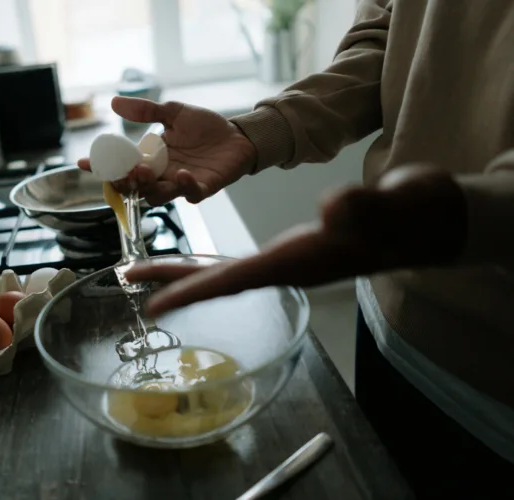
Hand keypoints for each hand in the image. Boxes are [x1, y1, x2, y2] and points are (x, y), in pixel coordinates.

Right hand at [78, 96, 256, 204]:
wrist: (237, 135)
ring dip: (148, 186)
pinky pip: (190, 194)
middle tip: (122, 170)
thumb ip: (146, 111)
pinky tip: (182, 173)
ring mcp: (181, 184)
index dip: (101, 167)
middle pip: (134, 188)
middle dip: (124, 182)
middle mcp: (162, 175)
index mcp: (151, 158)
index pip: (121, 166)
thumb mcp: (173, 112)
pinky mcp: (203, 188)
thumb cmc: (205, 127)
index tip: (83, 162)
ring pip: (157, 196)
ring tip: (143, 170)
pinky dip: (185, 186)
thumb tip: (114, 102)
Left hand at [125, 165, 467, 315]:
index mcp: (303, 261)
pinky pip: (243, 263)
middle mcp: (289, 267)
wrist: (428, 222)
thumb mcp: (395, 205)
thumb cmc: (414, 216)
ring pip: (228, 272)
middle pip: (221, 280)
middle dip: (175, 283)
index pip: (239, 279)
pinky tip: (200, 263)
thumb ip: (366, 208)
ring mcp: (292, 261)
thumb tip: (334, 207)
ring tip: (146, 271)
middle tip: (128, 279)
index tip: (154, 304)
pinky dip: (214, 264)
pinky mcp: (296, 251)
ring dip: (188, 274)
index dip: (196, 293)